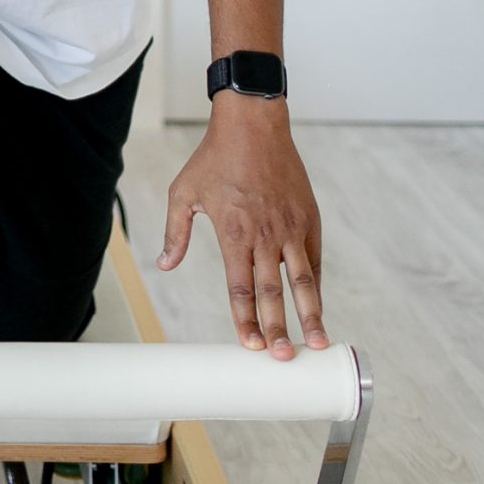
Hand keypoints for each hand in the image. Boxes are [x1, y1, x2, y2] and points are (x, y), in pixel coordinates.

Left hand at [158, 97, 328, 359]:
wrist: (254, 125)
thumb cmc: (215, 157)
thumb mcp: (184, 191)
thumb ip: (177, 232)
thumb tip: (165, 265)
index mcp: (234, 232)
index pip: (240, 288)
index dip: (245, 319)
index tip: (249, 345)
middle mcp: (265, 235)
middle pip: (273, 292)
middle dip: (278, 329)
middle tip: (282, 359)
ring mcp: (291, 228)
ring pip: (303, 281)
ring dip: (311, 314)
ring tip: (318, 344)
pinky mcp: (309, 219)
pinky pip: (314, 260)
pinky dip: (317, 285)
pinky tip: (319, 306)